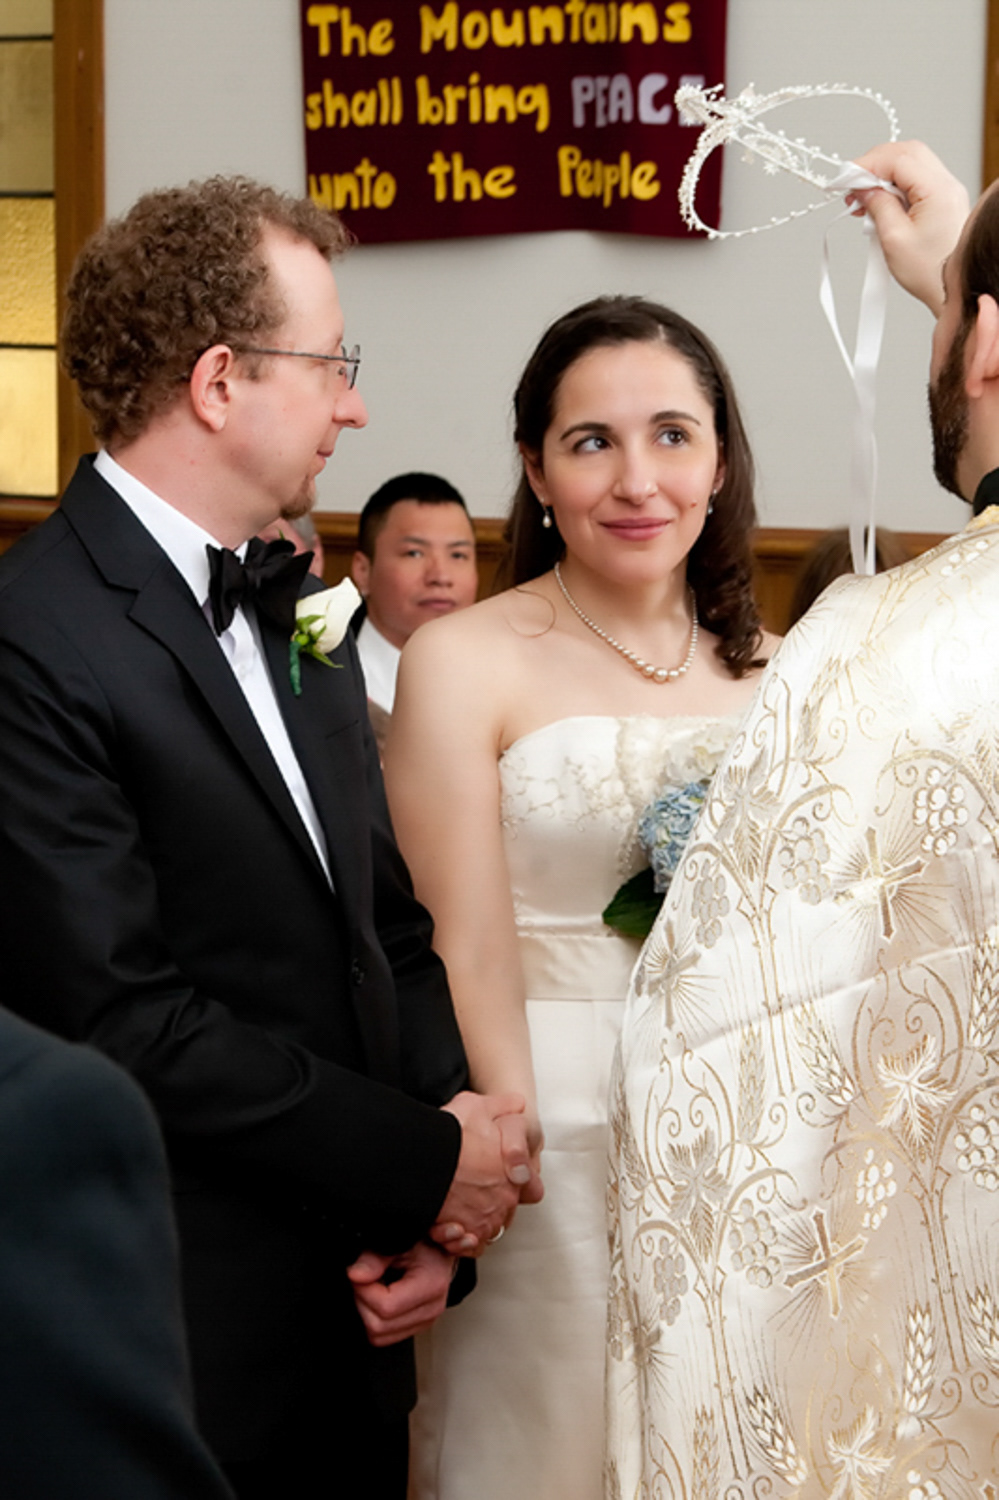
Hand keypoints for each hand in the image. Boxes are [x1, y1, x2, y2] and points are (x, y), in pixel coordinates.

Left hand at [346, 1242, 454, 1346]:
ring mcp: (425, 1322)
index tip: (360, 1275)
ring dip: (368, 1313)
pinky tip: (381, 1298)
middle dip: (363, 1302)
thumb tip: (355, 1275)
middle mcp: (431, 1309)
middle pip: (379, 1326)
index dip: (365, 1291)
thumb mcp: (399, 1242)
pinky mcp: (416, 1327)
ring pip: (379, 1336)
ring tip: (374, 1288)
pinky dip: (376, 1319)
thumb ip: (374, 1258)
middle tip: (365, 1280)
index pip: (386, 1307)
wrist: (441, 1250)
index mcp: (431, 1286)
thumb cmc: (424, 1244)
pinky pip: (385, 1337)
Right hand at [434, 1091, 541, 1253]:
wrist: (420, 1160)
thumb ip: (503, 1106)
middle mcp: (503, 1202)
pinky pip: (466, 1245)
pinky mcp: (460, 1236)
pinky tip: (448, 1223)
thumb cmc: (450, 1134)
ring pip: (486, 1229)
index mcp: (513, 1174)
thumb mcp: (479, 1105)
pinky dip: (459, 1239)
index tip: (505, 1175)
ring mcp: (482, 1221)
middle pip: (506, 1210)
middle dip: (492, 1202)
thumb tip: (518, 1105)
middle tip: (471, 1189)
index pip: (532, 1188)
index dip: (520, 1181)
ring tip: (456, 1208)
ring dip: (475, 1221)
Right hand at [850, 140, 970, 313]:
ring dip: (883, 175)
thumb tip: (863, 189)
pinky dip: (894, 185)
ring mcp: (946, 190)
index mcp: (938, 190)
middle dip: (875, 165)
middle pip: (906, 153)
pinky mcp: (942, 200)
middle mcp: (946, 184)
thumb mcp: (894, 239)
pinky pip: (915, 180)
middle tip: (852, 186)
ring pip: (910, 164)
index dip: (866, 164)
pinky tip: (879, 203)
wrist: (953, 290)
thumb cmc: (930, 272)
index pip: (897, 159)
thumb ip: (877, 206)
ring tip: (863, 200)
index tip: (844, 178)